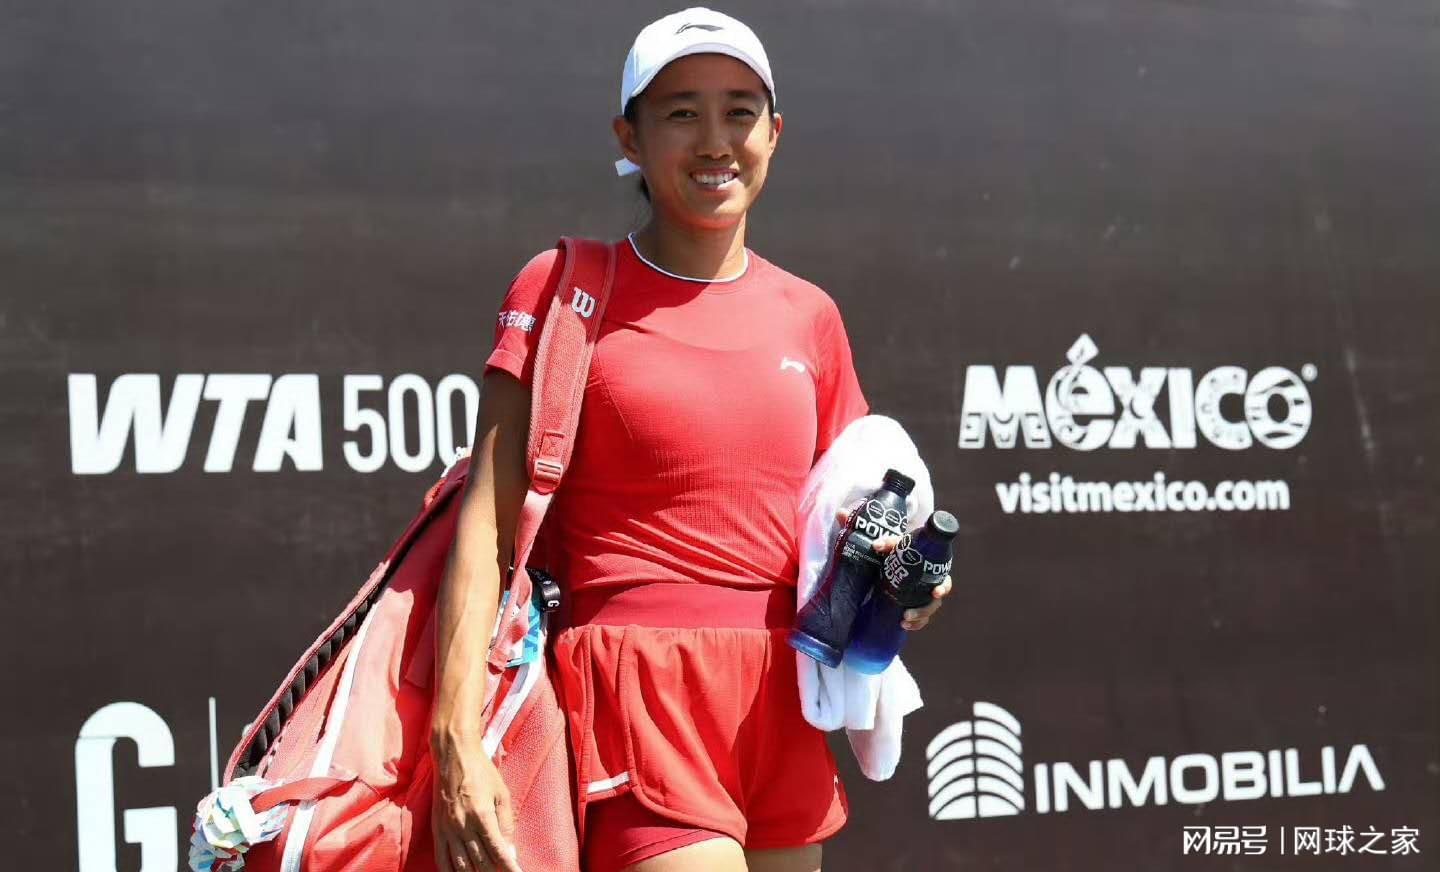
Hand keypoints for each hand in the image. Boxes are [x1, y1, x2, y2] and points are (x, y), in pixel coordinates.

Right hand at [432, 731, 523, 871]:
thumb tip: (510, 852)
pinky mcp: (437, 830)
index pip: (497, 851)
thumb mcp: (502, 794)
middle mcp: (463, 826)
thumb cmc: (482, 772)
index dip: (508, 867)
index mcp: (482, 816)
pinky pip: (441, 859)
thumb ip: (506, 825)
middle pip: (480, 862)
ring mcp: (448, 829)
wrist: (454, 756)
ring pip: (460, 865)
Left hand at [836, 506, 953, 631]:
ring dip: (919, 617)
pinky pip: (921, 616)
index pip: (941, 575)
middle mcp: (928, 579)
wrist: (889, 558)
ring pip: (928, 608)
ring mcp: (922, 592)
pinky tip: (904, 626)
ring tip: (904, 621)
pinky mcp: (915, 602)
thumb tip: (842, 514)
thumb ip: (869, 533)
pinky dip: (916, 623)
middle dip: (925, 608)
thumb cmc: (892, 549)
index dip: (943, 585)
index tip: (936, 593)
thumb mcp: (886, 543)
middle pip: (935, 598)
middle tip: (908, 613)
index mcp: (927, 564)